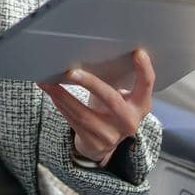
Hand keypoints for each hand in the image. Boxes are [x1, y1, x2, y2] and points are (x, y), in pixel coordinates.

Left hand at [36, 50, 155, 165]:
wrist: (105, 143)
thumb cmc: (111, 109)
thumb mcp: (119, 96)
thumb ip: (113, 79)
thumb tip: (87, 51)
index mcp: (141, 105)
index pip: (147, 84)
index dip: (144, 69)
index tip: (138, 52)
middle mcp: (130, 121)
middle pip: (110, 99)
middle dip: (90, 84)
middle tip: (71, 72)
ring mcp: (112, 135)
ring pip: (84, 114)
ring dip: (63, 96)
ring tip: (47, 82)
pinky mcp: (95, 144)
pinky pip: (74, 122)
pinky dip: (61, 106)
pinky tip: (52, 95)